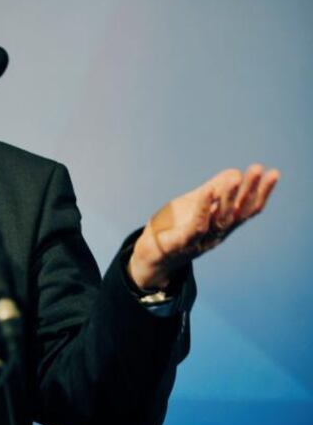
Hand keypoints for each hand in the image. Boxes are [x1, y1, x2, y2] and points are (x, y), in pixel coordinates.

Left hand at [129, 164, 278, 290]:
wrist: (151, 255)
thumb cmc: (175, 228)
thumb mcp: (194, 204)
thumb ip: (213, 190)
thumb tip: (235, 172)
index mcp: (222, 225)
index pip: (247, 208)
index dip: (261, 192)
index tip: (273, 173)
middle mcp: (216, 235)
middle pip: (237, 213)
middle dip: (249, 190)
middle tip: (258, 169)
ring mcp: (200, 241)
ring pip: (220, 220)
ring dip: (229, 198)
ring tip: (236, 177)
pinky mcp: (181, 243)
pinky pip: (195, 227)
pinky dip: (203, 209)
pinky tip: (207, 192)